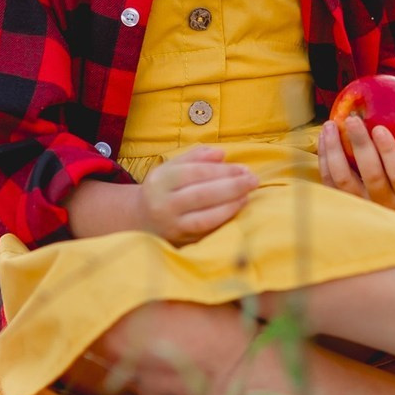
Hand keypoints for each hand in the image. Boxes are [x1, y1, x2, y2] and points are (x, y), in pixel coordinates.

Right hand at [140, 146, 257, 245]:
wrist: (141, 219)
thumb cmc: (164, 188)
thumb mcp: (172, 167)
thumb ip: (196, 157)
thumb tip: (221, 154)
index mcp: (160, 180)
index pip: (195, 172)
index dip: (222, 170)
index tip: (244, 168)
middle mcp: (163, 203)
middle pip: (201, 194)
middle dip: (232, 186)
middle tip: (253, 180)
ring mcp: (171, 225)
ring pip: (204, 216)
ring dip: (230, 205)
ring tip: (247, 195)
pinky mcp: (180, 241)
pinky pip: (205, 231)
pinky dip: (224, 219)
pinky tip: (237, 208)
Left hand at [318, 106, 394, 217]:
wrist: (394, 203)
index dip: (390, 153)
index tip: (379, 127)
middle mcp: (387, 205)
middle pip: (372, 177)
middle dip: (360, 146)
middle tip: (352, 119)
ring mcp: (363, 206)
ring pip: (344, 182)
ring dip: (334, 151)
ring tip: (331, 124)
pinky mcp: (342, 204)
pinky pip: (329, 181)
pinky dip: (324, 158)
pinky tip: (324, 135)